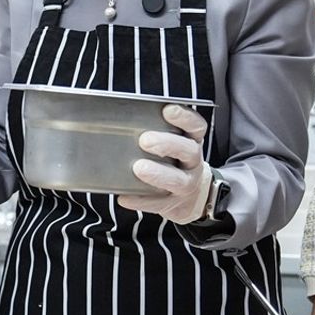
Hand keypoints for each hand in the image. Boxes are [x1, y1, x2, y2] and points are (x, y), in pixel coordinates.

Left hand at [119, 105, 211, 224]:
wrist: (192, 197)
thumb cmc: (173, 161)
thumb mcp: (173, 143)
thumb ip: (155, 131)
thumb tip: (119, 118)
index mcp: (192, 141)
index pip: (196, 126)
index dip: (184, 117)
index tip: (168, 110)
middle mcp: (193, 162)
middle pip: (188, 150)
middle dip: (167, 144)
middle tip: (145, 140)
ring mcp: (186, 184)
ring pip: (178, 180)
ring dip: (158, 174)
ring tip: (138, 168)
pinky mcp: (174, 204)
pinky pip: (158, 203)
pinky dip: (140, 200)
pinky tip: (124, 196)